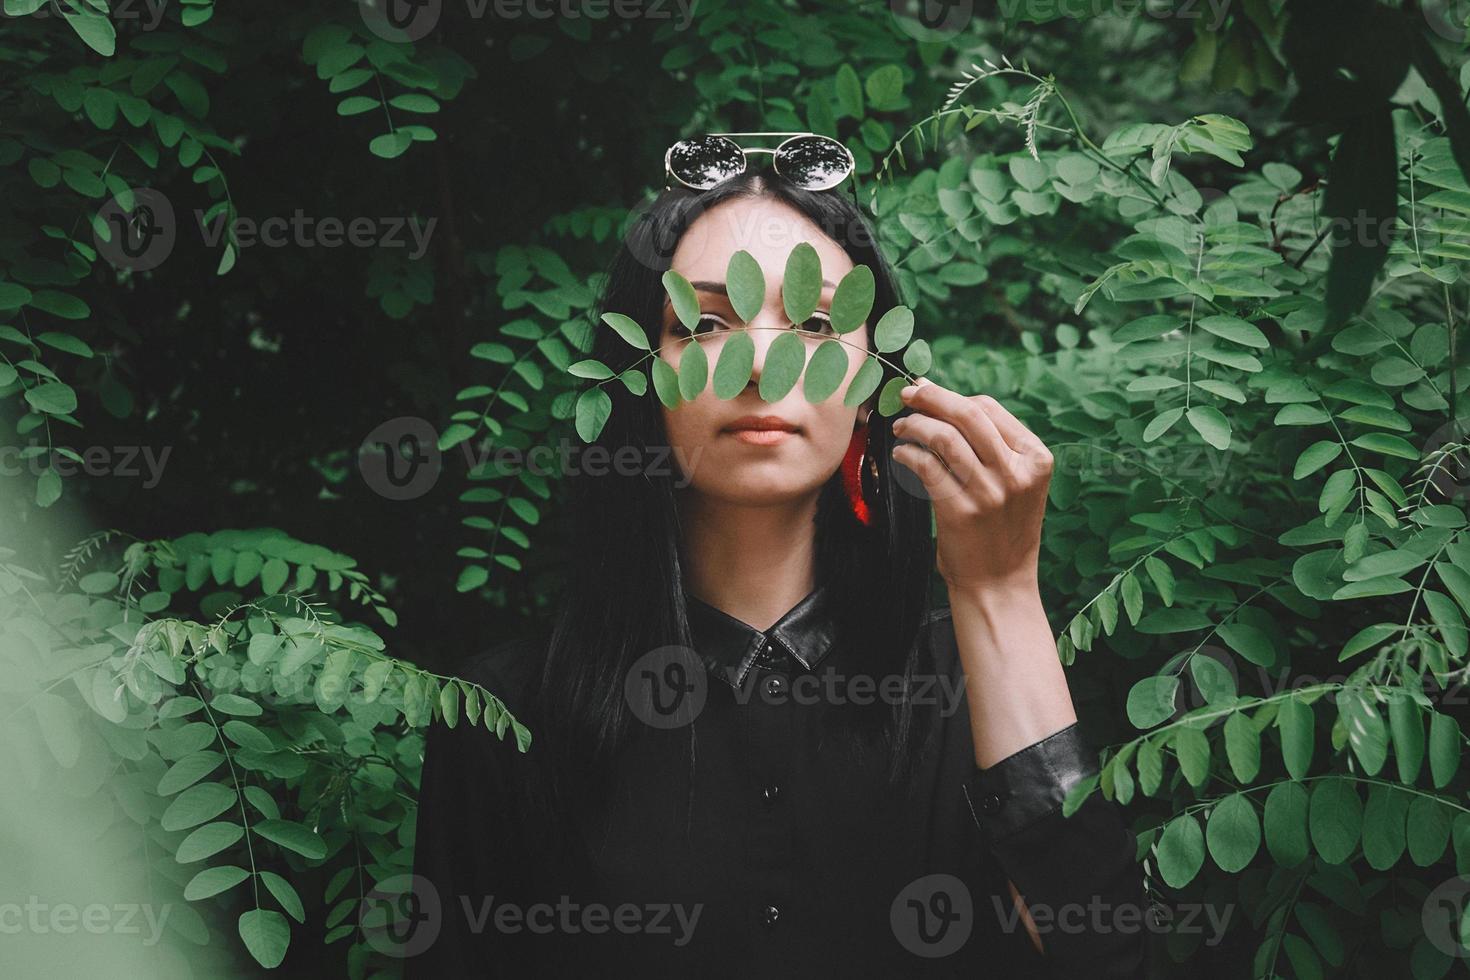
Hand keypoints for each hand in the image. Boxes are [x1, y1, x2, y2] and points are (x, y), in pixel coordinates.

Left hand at [889, 378, 1053, 593]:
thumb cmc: (1002, 530)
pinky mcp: (961, 512)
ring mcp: (990, 493)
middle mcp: (1017, 473)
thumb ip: (994, 447)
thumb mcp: (1017, 484)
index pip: (989, 408)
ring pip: (944, 437)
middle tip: (907, 393)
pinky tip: (901, 454)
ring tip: (901, 427)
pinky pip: (927, 466)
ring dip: (915, 424)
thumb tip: (946, 401)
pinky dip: (908, 453)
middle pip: (967, 414)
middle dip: (931, 396)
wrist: (1000, 585)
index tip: (928, 392)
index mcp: (1036, 458)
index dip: (953, 396)